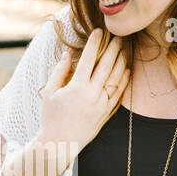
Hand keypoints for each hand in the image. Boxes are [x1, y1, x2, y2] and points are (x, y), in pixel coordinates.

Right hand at [38, 27, 129, 150]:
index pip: (87, 59)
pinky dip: (124, 80)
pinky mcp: (106, 113)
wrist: (59, 144)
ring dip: (121, 62)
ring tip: (125, 49)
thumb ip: (58, 72)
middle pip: (106, 66)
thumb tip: (66, 54)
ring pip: (115, 78)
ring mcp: (101, 104)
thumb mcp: (49, 93)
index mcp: (76, 86)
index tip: (98, 31)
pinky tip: (127, 70)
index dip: (93, 43)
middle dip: (113, 49)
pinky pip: (118, 93)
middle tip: (118, 36)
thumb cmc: (50, 117)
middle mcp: (91, 94)